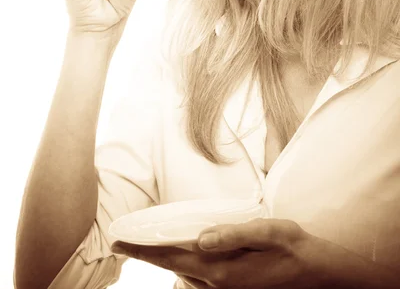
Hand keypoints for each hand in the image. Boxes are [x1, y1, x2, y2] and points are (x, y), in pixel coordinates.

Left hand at [111, 218, 331, 287]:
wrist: (319, 277)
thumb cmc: (295, 250)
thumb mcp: (270, 233)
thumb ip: (235, 234)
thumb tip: (202, 236)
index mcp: (222, 270)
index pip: (173, 257)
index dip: (144, 250)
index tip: (119, 243)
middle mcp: (218, 285)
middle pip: (172, 267)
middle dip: (148, 254)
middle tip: (123, 240)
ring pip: (183, 275)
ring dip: (164, 260)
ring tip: (147, 244)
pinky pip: (197, 280)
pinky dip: (183, 267)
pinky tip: (183, 255)